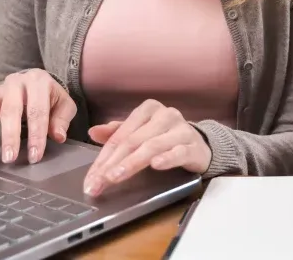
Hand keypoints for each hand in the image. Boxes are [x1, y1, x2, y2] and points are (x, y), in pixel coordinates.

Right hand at [0, 69, 75, 163]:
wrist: (35, 80)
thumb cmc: (50, 96)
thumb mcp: (63, 103)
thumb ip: (62, 119)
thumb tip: (58, 136)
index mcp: (37, 82)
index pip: (36, 111)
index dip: (36, 134)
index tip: (35, 155)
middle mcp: (14, 84)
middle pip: (9, 111)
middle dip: (9, 136)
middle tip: (9, 158)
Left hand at [83, 100, 210, 196]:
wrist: (201, 145)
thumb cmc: (166, 139)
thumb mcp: (140, 133)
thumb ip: (118, 133)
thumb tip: (93, 132)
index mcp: (148, 110)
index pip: (120, 135)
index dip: (103, 157)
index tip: (91, 178)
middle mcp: (165, 115)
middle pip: (133, 141)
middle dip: (112, 164)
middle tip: (98, 182)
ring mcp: (181, 129)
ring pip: (152, 146)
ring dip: (132, 163)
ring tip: (115, 177)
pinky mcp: (194, 146)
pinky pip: (178, 152)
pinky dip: (166, 159)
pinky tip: (155, 166)